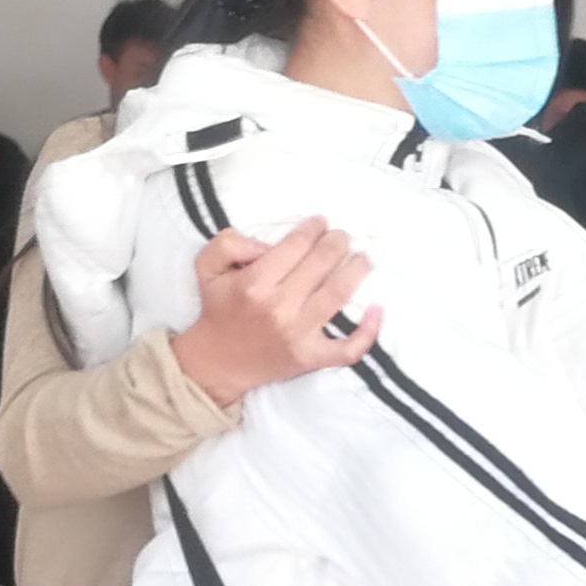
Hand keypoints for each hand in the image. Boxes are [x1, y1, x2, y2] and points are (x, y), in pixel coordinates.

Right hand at [170, 219, 380, 405]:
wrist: (218, 363)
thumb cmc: (218, 311)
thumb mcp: (207, 268)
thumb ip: (229, 243)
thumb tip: (266, 245)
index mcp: (255, 284)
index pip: (296, 246)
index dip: (313, 229)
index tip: (320, 223)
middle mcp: (279, 308)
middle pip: (322, 264)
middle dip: (338, 243)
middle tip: (342, 237)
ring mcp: (299, 335)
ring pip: (339, 294)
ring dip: (357, 269)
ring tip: (362, 258)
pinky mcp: (311, 358)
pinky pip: (349, 348)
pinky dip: (368, 331)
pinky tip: (377, 310)